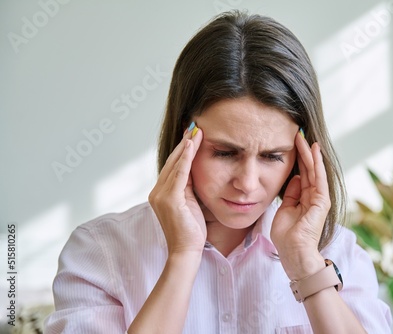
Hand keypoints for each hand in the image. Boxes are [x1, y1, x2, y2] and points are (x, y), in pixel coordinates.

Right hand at [148, 126, 206, 254]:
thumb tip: (195, 171)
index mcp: (160, 193)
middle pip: (172, 162)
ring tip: (196, 131)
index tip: (192, 135)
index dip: (182, 150)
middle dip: (184, 143)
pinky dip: (185, 158)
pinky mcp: (169, 199)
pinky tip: (191, 145)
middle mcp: (157, 192)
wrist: (186, 251)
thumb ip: (189, 188)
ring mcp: (161, 195)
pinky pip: (179, 173)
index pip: (173, 166)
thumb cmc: (191, 231)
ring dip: (186, 146)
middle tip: (194, 127)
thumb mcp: (190, 204)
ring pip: (175, 164)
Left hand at [271, 132, 330, 279]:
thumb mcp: (284, 210)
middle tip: (297, 133)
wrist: (294, 254)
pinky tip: (313, 150)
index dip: (297, 159)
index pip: (302, 174)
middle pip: (308, 169)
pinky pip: (318, 178)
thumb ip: (290, 194)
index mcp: (304, 199)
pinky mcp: (321, 201)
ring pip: (314, 170)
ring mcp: (319, 198)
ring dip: (309, 153)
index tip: (291, 144)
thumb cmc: (287, 237)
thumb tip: (294, 178)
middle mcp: (313, 197)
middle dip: (302, 151)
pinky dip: (316, 163)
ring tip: (303, 136)